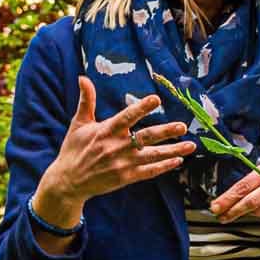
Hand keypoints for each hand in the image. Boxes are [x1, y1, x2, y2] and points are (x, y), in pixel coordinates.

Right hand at [37, 76, 196, 220]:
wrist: (68, 182)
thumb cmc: (73, 149)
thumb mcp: (78, 124)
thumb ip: (86, 101)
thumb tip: (83, 78)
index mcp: (106, 131)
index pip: (127, 117)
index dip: (141, 108)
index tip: (156, 99)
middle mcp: (116, 147)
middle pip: (145, 137)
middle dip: (165, 131)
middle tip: (182, 126)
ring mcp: (123, 164)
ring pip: (152, 156)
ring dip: (173, 150)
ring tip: (191, 145)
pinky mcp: (126, 178)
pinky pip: (149, 172)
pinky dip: (164, 167)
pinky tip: (178, 160)